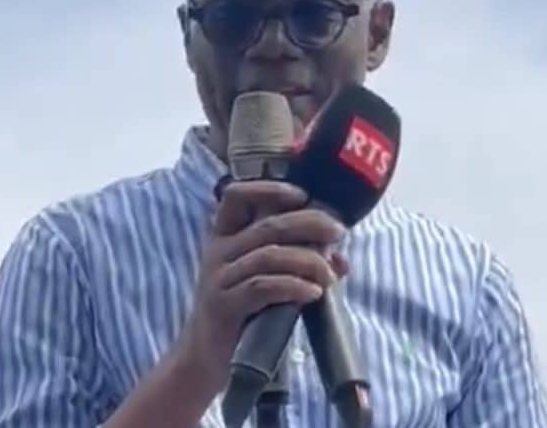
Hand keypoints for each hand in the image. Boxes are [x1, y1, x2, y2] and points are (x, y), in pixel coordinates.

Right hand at [175, 180, 348, 391]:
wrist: (206, 357)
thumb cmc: (242, 313)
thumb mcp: (267, 281)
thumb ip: (298, 263)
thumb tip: (340, 258)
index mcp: (224, 237)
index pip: (236, 197)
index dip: (268, 189)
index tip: (302, 196)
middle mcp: (218, 252)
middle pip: (267, 225)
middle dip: (309, 223)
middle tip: (338, 232)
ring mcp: (219, 278)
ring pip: (269, 256)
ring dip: (307, 261)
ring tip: (329, 275)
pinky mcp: (224, 305)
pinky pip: (263, 287)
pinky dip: (293, 287)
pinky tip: (313, 294)